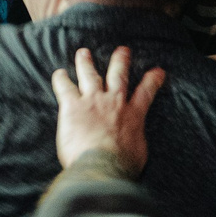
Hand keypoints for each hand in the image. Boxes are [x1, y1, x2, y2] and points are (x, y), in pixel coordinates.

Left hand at [50, 46, 164, 175]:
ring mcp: (92, 101)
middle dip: (120, 62)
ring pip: (90, 75)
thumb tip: (132, 145)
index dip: (152, 80)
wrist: (102, 165)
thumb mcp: (138, 153)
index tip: (157, 71)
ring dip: (86, 62)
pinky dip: (61, 79)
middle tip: (122, 51)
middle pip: (118, 75)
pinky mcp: (72, 106)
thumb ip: (134, 142)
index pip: (145, 93)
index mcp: (133, 115)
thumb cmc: (122, 166)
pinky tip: (58, 73)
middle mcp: (114, 103)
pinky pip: (65, 87)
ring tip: (83, 53)